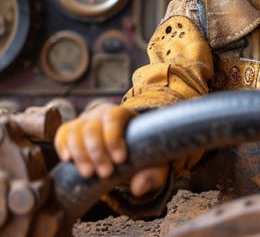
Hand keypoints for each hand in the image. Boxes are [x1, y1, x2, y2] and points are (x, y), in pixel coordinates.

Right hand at [54, 103, 168, 196]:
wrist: (125, 149)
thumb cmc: (141, 154)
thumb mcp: (153, 163)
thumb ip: (152, 174)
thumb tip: (139, 188)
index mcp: (123, 115)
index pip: (114, 117)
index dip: (114, 137)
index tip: (120, 160)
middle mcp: (101, 114)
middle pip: (92, 127)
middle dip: (97, 152)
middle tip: (105, 173)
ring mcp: (85, 121)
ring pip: (75, 131)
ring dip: (80, 154)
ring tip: (89, 174)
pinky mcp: (72, 131)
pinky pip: (62, 133)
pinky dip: (63, 146)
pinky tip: (69, 160)